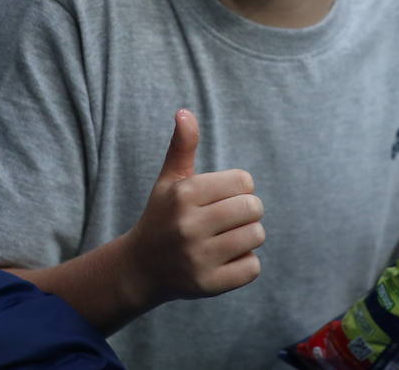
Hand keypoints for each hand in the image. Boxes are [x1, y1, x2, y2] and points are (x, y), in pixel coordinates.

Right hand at [121, 109, 263, 307]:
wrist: (141, 268)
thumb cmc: (163, 216)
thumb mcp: (169, 181)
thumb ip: (182, 146)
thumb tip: (184, 112)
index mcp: (184, 194)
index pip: (244, 181)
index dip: (239, 188)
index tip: (222, 197)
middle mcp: (189, 226)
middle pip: (254, 208)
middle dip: (247, 212)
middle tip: (228, 219)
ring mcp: (198, 258)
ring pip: (257, 236)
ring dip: (248, 237)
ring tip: (227, 238)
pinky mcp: (208, 285)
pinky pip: (253, 268)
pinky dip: (246, 264)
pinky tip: (225, 260)